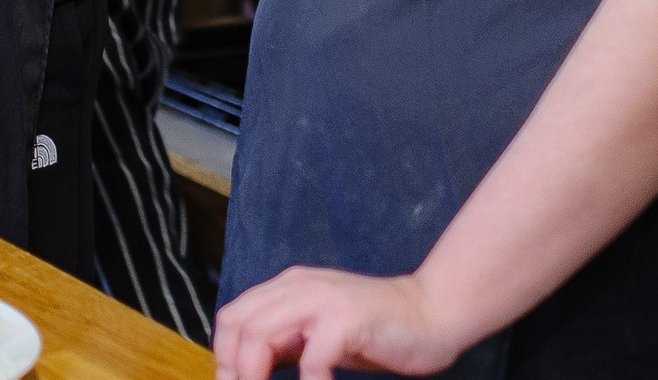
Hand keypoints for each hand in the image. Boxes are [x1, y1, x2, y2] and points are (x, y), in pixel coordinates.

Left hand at [213, 268, 468, 379]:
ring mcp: (323, 298)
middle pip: (240, 324)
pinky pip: (312, 356)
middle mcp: (299, 286)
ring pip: (262, 333)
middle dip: (234, 367)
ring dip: (255, 373)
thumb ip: (286, 343)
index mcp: (288, 287)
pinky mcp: (348, 317)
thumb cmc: (377, 331)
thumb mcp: (319, 334)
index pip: (234, 316)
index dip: (224, 354)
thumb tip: (246, 368)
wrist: (433, 313)